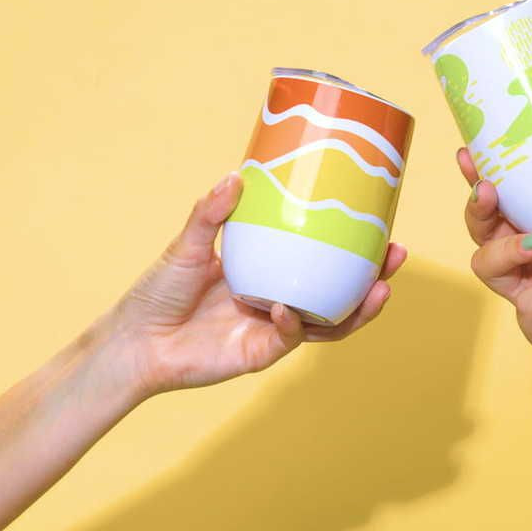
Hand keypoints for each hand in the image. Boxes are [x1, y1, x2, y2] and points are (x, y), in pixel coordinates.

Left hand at [106, 172, 406, 398]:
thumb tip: (237, 176)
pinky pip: (290, 339)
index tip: (382, 224)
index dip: (355, 246)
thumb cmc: (158, 292)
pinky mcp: (261, 354)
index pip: (323, 258)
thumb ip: (211, 213)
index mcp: (270, 269)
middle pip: (341, 291)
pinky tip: (289, 308)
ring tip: (380, 289)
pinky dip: (293, 323)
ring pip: (331, 322)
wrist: (135, 341)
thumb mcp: (188, 244)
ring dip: (359, 308)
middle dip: (375, 277)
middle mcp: (280, 299)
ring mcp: (274, 328)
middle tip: (396, 254)